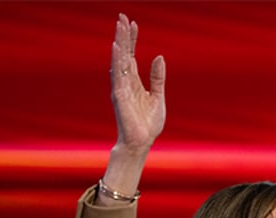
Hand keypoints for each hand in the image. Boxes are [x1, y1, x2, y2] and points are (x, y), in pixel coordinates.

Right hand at [110, 14, 165, 150]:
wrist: (142, 142)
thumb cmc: (148, 124)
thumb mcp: (158, 97)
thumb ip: (158, 78)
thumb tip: (159, 57)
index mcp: (134, 82)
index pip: (131, 56)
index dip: (132, 40)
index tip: (133, 24)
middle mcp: (125, 82)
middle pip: (123, 54)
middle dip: (123, 35)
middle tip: (122, 17)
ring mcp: (121, 88)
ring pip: (119, 60)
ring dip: (119, 43)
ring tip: (119, 25)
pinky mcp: (119, 96)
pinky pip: (117, 74)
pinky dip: (117, 60)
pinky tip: (116, 47)